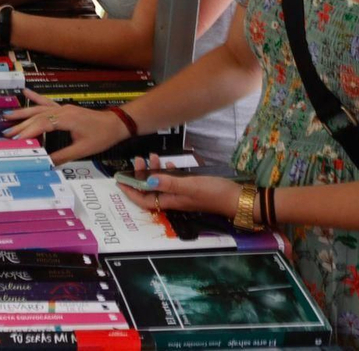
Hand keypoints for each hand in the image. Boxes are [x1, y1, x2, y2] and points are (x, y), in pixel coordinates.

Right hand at [2, 90, 130, 162]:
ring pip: (38, 109)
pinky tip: (25, 92)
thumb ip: (63, 156)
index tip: (15, 140)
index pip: (41, 125)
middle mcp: (61, 111)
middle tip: (6, 133)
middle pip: (36, 117)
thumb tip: (46, 164)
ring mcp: (62, 108)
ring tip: (6, 116)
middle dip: (20, 125)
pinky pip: (46, 102)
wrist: (115, 124)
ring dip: (22, 113)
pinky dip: (35, 97)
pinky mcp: (64, 108)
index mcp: (65, 119)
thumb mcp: (83, 149)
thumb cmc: (102, 136)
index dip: (27, 132)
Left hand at [115, 158, 241, 218]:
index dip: (131, 191)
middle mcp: (175, 199)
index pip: (145, 199)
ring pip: (162, 183)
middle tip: (137, 159)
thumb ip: (168, 183)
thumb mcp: (190, 185)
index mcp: (172, 201)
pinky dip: (168, 172)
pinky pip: (174, 181)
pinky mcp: (193, 188)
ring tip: (152, 156)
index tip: (120, 180)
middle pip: (151, 190)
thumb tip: (146, 182)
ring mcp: (184, 194)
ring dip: (154, 171)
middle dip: (141, 176)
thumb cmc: (214, 192)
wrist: (239, 197)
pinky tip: (169, 164)